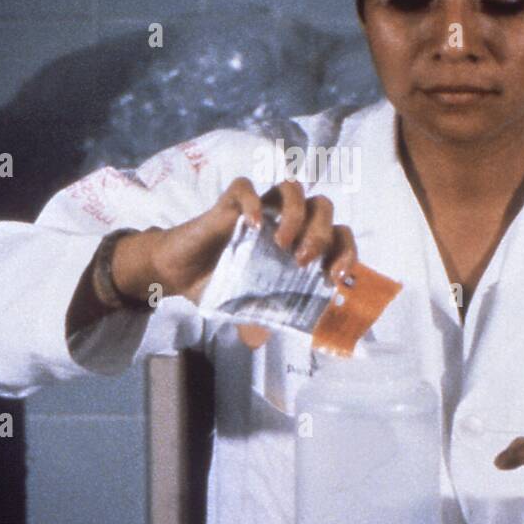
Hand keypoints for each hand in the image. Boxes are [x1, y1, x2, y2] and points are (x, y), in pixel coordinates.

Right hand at [120, 177, 358, 305]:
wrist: (178, 274)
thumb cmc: (220, 285)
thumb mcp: (250, 307)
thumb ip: (269, 315)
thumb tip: (285, 337)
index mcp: (299, 244)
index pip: (339, 235)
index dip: (346, 252)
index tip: (333, 277)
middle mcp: (283, 222)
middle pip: (323, 206)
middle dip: (321, 234)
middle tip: (301, 262)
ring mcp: (259, 210)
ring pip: (293, 188)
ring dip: (296, 214)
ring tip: (281, 244)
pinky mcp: (228, 203)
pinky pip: (245, 186)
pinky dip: (254, 202)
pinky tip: (252, 226)